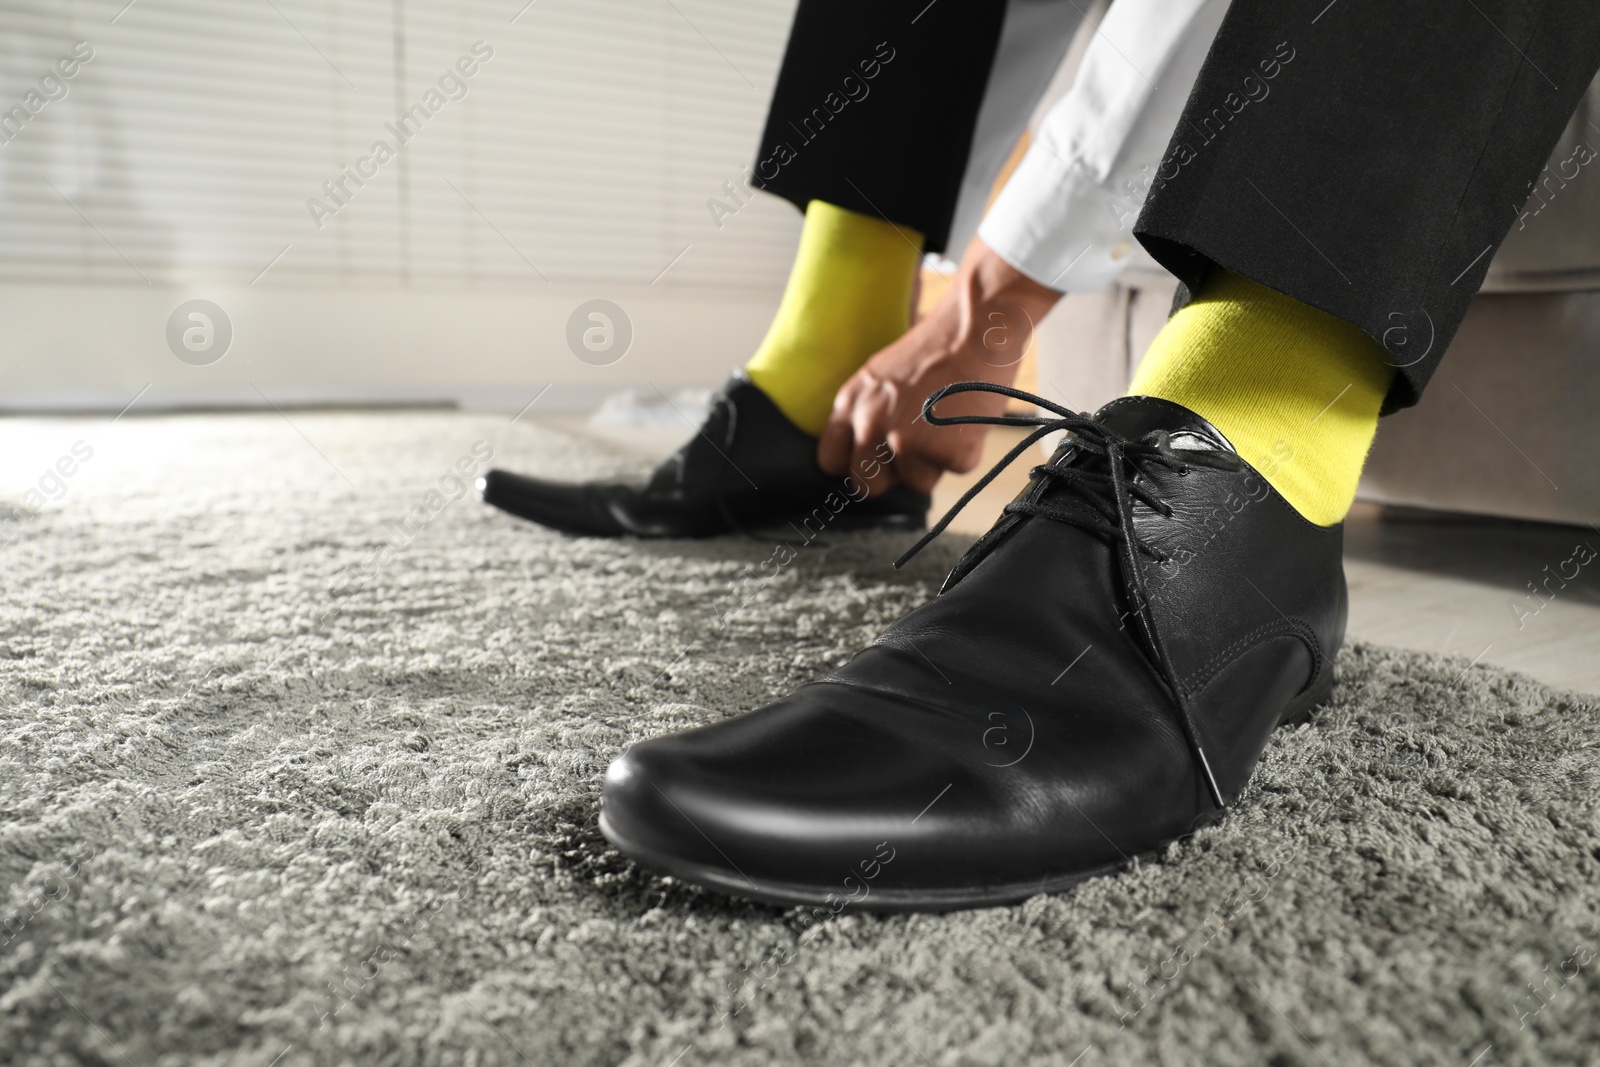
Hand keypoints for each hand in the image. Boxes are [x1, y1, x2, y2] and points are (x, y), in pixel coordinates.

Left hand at [818, 238, 1061, 494]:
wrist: (976, 328)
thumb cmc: (938, 346)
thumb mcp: (883, 375)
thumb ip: (870, 413)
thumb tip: (875, 452)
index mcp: (851, 403)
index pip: (832, 461)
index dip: (857, 465)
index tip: (875, 463)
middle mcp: (870, 426)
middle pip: (869, 485)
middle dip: (894, 475)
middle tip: (920, 448)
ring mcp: (906, 442)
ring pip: (917, 483)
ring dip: (936, 462)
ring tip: (950, 420)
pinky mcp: (943, 452)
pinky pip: (956, 470)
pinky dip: (968, 451)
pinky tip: (969, 417)